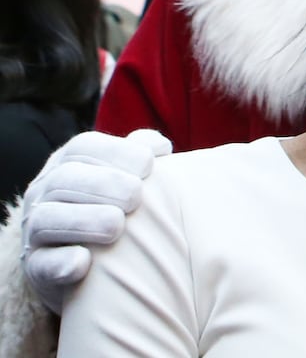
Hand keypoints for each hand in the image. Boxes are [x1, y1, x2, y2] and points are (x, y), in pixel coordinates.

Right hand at [20, 129, 170, 313]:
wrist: (92, 269)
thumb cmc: (117, 207)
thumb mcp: (127, 177)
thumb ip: (141, 155)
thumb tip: (159, 146)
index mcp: (67, 165)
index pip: (82, 147)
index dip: (115, 151)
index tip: (148, 164)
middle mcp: (44, 194)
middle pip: (64, 178)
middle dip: (104, 184)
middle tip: (136, 196)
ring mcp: (34, 233)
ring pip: (46, 219)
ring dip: (84, 220)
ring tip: (117, 226)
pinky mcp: (36, 269)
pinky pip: (40, 265)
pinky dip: (60, 263)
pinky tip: (83, 262)